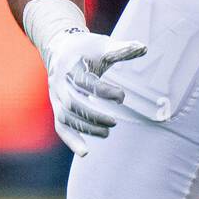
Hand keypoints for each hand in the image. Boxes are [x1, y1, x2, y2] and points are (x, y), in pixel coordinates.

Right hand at [44, 29, 146, 155]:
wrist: (60, 49)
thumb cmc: (86, 49)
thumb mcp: (102, 46)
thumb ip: (121, 49)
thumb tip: (143, 48)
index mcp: (70, 66)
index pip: (85, 82)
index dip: (104, 92)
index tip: (122, 97)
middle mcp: (59, 82)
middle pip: (72, 103)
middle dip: (93, 115)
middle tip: (114, 122)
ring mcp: (55, 96)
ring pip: (66, 117)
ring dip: (86, 128)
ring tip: (107, 132)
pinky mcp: (57, 107)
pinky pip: (61, 126)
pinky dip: (71, 140)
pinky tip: (85, 152)